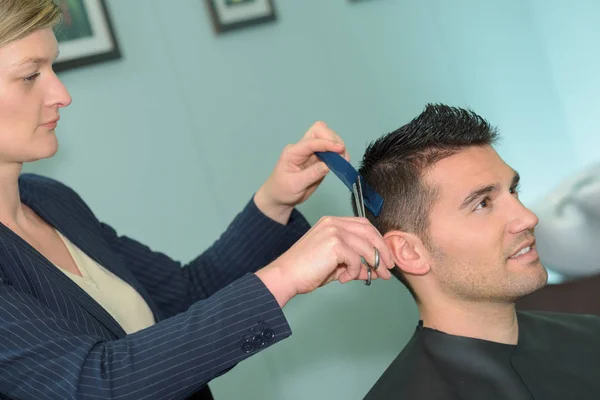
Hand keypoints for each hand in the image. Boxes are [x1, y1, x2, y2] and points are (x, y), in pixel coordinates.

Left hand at [254, 121, 348, 223]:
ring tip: (343, 159)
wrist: (279, 197)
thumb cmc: (282, 190)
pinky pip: (329, 150)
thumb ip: (312, 174)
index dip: (326, 143)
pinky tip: (341, 162)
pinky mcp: (318, 159)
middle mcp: (302, 148)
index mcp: (293, 152)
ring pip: (326, 137)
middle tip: (341, 154)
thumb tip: (327, 166)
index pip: (311, 142)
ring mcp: (310, 152)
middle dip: (332, 139)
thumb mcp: (295, 185)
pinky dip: (338, 153)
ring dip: (337, 145)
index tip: (340, 149)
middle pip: (319, 131)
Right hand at [255, 216, 393, 306]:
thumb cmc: (305, 271)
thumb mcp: (334, 264)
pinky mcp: (334, 244)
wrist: (285, 276)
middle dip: (382, 250)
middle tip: (389, 267)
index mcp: (331, 222)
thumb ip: (354, 263)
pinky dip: (355, 272)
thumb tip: (375, 269)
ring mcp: (334, 231)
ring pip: (366, 246)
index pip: (363, 225)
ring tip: (375, 276)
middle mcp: (333, 222)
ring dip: (374, 263)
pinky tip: (343, 279)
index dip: (377, 240)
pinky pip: (356, 259)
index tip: (385, 256)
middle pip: (369, 232)